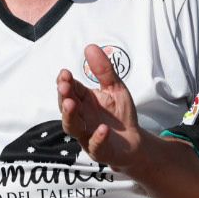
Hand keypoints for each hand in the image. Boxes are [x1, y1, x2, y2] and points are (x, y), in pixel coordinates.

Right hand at [58, 43, 143, 168]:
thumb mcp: (115, 88)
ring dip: (70, 116)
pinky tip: (102, 129)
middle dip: (64, 96)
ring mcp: (87, 135)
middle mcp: (81, 118)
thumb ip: (104, 70)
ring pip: (73, 127)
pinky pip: (96, 145)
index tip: (65, 73)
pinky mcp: (100, 150)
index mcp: (83, 102)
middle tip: (64, 85)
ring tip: (71, 104)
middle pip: (66, 107)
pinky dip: (98, 138)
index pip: (70, 90)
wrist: (135, 142)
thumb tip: (90, 47)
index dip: (65, 82)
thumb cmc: (120, 115)